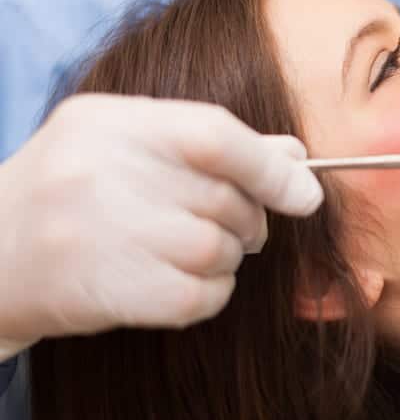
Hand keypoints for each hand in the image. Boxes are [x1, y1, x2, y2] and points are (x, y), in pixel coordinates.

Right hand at [0, 94, 323, 356]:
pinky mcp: (105, 290)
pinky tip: (183, 283)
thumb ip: (210, 144)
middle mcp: (100, 171)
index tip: (305, 193)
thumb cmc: (75, 193)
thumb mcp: (128, 145)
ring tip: (195, 252)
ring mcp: (99, 232)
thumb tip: (294, 156)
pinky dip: (210, 293)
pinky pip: (199, 295)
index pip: (216, 135)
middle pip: (224, 197)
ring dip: (226, 257)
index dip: (271, 168)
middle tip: (233, 226)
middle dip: (247, 218)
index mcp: (111, 123)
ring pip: (217, 248)